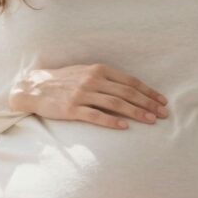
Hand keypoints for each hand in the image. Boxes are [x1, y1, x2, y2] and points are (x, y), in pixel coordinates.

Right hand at [8, 63, 168, 128]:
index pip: (130, 82)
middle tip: (163, 114)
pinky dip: (112, 121)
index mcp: (99, 70)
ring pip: (115, 104)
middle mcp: (93, 80)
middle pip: (127, 93)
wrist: (34, 87)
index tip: (162, 101)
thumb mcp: (87, 73)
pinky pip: (95, 115)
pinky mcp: (71, 109)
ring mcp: (82, 94)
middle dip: (148, 104)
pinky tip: (125, 127)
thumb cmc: (64, 81)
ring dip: (136, 112)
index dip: (148, 92)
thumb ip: (107, 80)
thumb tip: (131, 91)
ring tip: (150, 121)